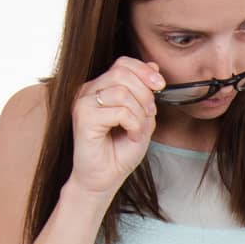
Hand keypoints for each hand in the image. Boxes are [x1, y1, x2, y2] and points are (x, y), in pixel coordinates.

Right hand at [70, 56, 164, 197]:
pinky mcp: (83, 118)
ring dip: (140, 114)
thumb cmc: (119, 153)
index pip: (122, 63)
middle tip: (149, 116)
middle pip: (123, 73)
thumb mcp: (142, 119)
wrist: (104, 180)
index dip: (144, 71)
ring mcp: (83, 103)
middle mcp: (88, 91)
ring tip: (138, 131)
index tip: (160, 86)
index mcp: (101, 88)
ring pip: (122, 92)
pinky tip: (132, 137)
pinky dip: (134, 125)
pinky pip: (120, 111)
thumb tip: (153, 67)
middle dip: (145, 94)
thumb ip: (146, 94)